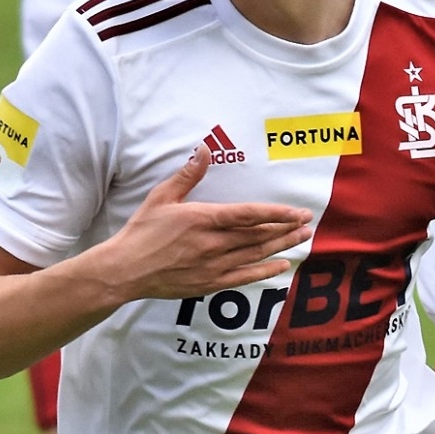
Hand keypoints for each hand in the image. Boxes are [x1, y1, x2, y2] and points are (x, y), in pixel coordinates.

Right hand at [105, 144, 312, 300]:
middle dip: (286, 229)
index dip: (276, 213)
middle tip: (307, 223)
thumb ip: (188, 175)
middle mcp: (214, 243)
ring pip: (255, 254)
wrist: (126, 269)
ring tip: (302, 239)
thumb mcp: (163, 197)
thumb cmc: (142, 231)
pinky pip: (244, 277)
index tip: (297, 212)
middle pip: (259, 235)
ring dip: (281, 246)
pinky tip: (281, 266)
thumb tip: (205, 150)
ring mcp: (214, 265)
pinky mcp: (210, 283)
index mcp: (204, 219)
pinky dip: (265, 271)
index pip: (249, 215)